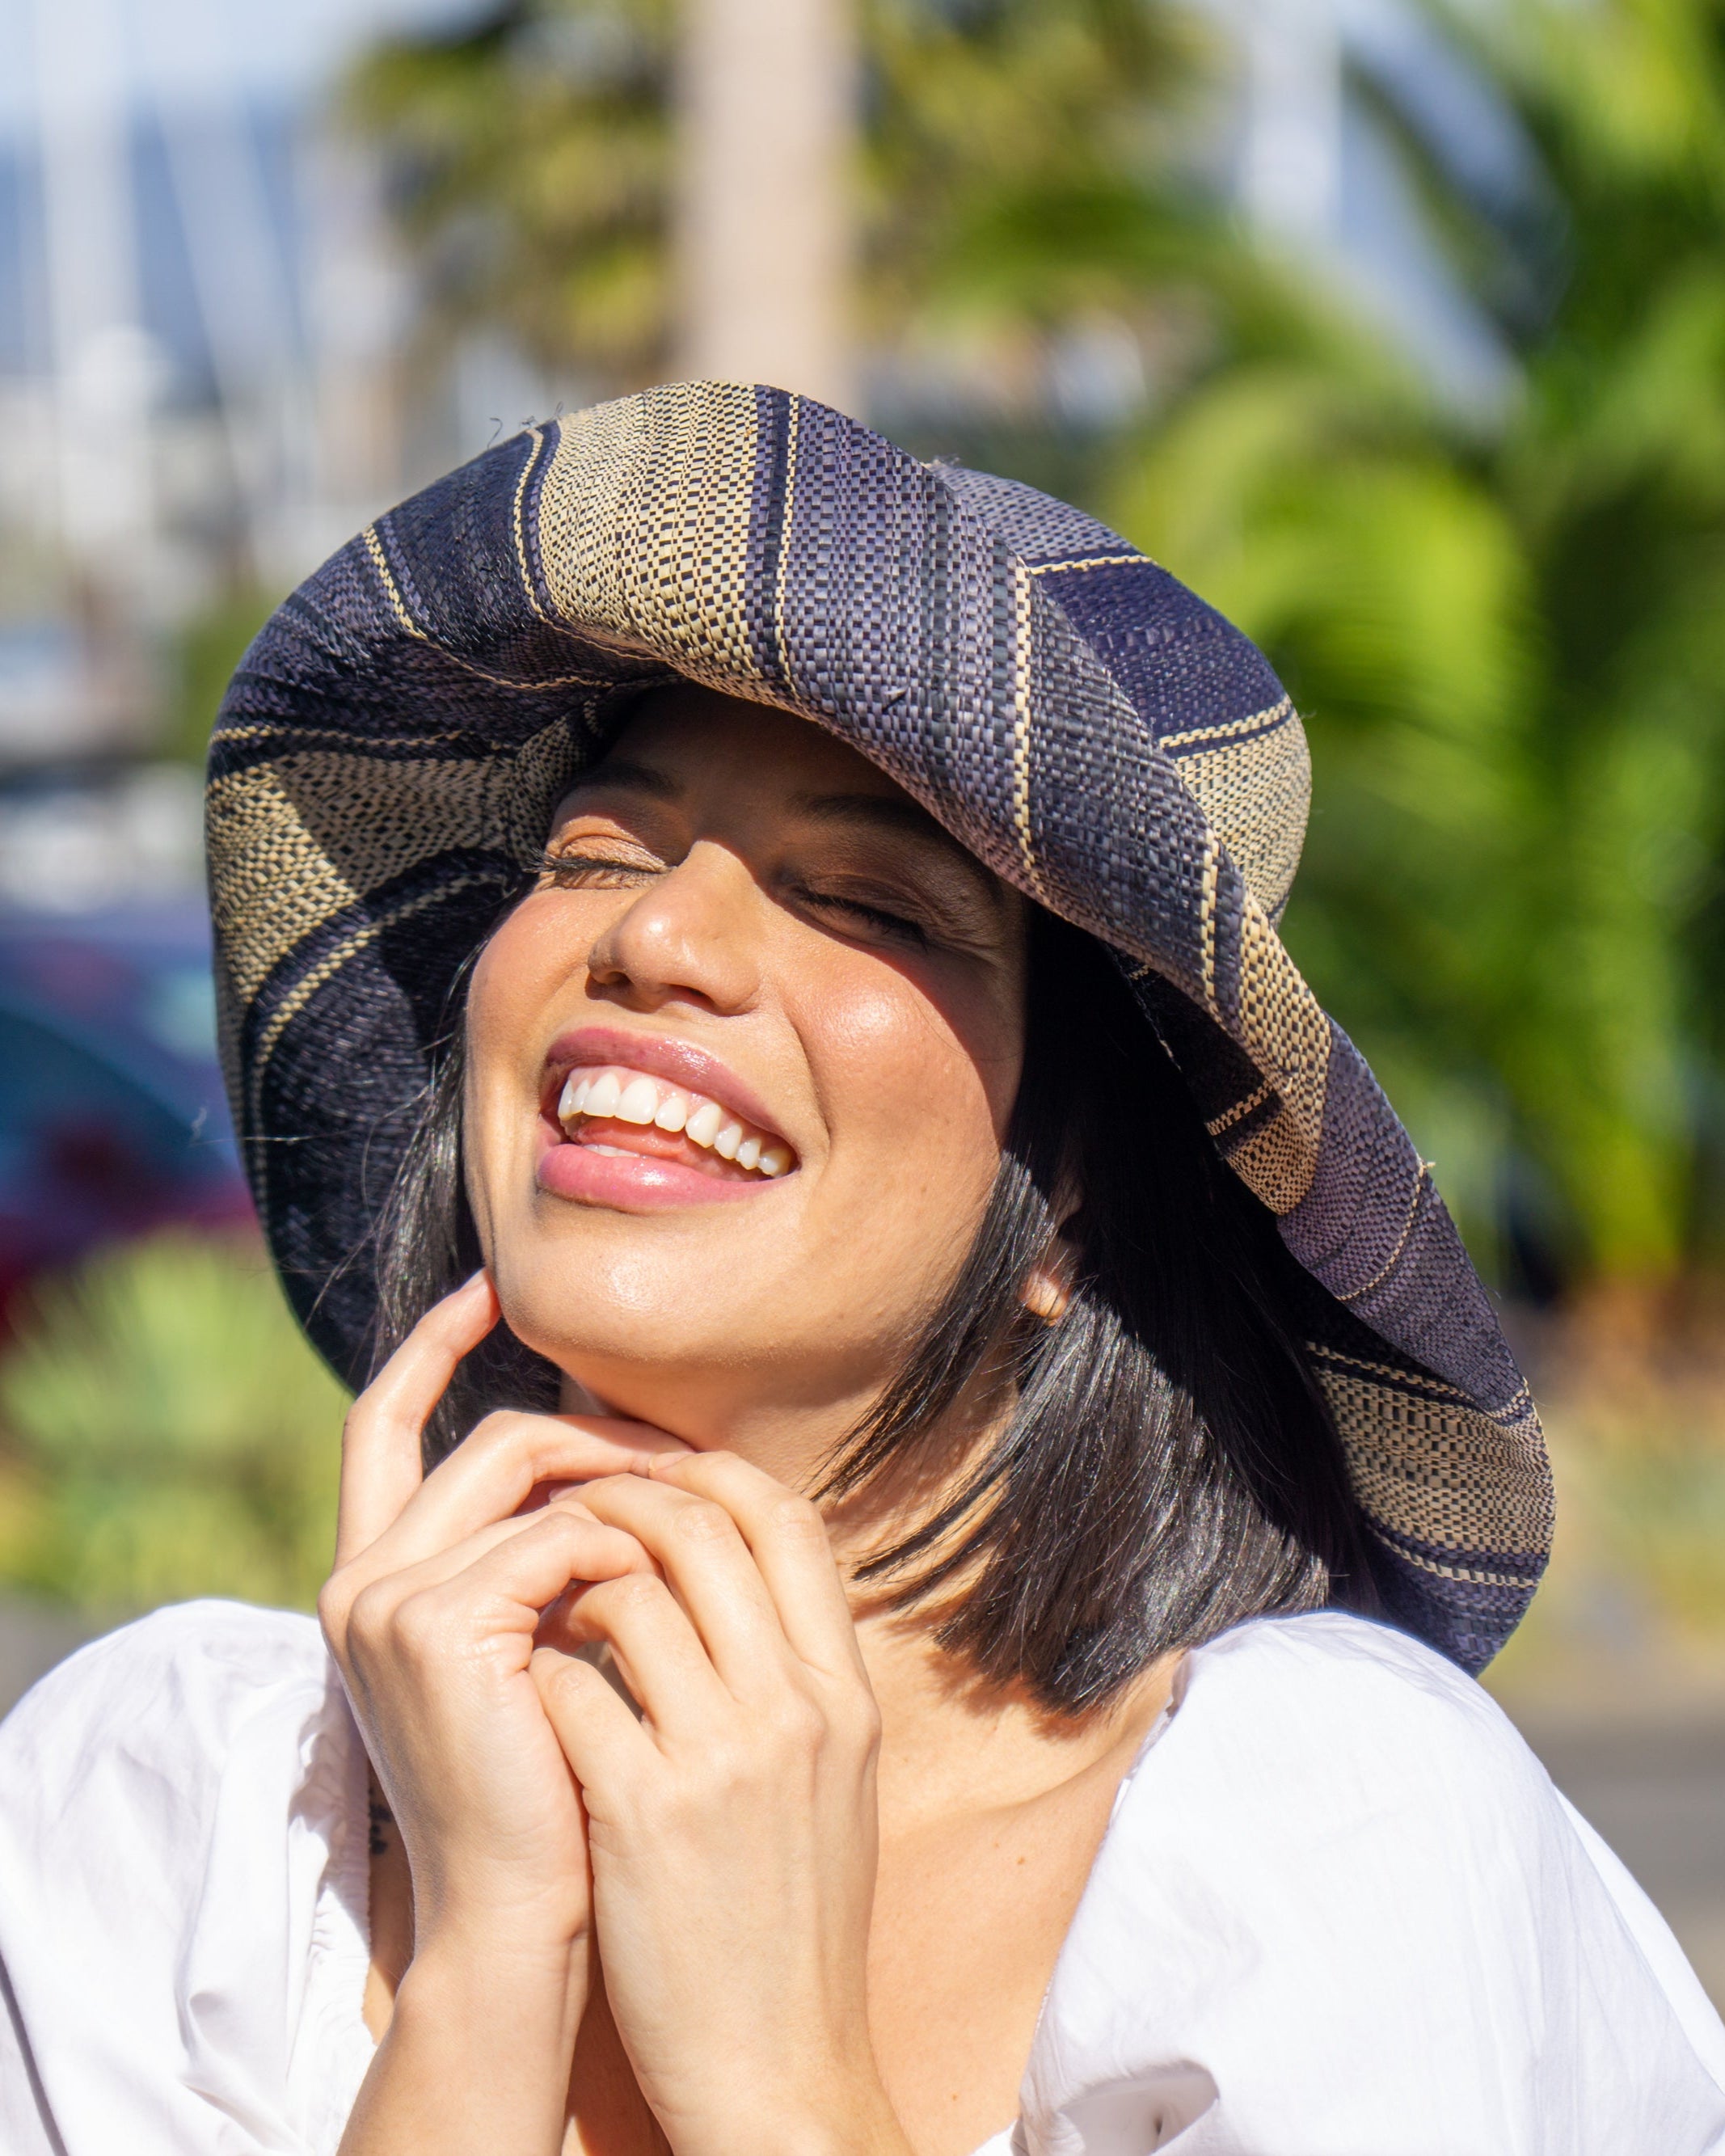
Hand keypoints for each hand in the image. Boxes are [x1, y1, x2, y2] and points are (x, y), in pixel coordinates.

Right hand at [323, 1274, 689, 2155]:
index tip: (491, 1289)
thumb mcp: (532, 1651)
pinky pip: (562, 1534)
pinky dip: (629, 1550)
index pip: (379, 1425)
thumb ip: (537, 1560)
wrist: (523, 1918)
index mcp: (372, 1580)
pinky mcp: (436, 1627)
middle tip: (683, 1453)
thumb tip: (614, 1463)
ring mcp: (387, 1601)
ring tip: (694, 1520)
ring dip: (625, 1481)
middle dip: (594, 1430)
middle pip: (489, 1437)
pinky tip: (669, 1597)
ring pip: (526, 1466)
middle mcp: (359, 1579)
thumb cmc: (551, 1789)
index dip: (431, 1348)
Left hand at [529, 1452, 910, 2155]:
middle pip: (705, 1529)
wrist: (781, 2066)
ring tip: (545, 1603)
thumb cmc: (794, 1920)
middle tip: (571, 1511)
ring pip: (631, 1592)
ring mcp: (724, 1758)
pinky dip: (541, 1668)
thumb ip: (794, 1674)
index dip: (713, 1472)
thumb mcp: (834, 1779)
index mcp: (844, 1692)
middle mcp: (796, 1708)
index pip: (786, 1519)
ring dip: (572, 1581)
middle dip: (624, 1497)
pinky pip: (573, 1687)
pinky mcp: (645, 1814)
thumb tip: (732, 1575)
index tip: (656, 1472)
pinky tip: (528, 1688)